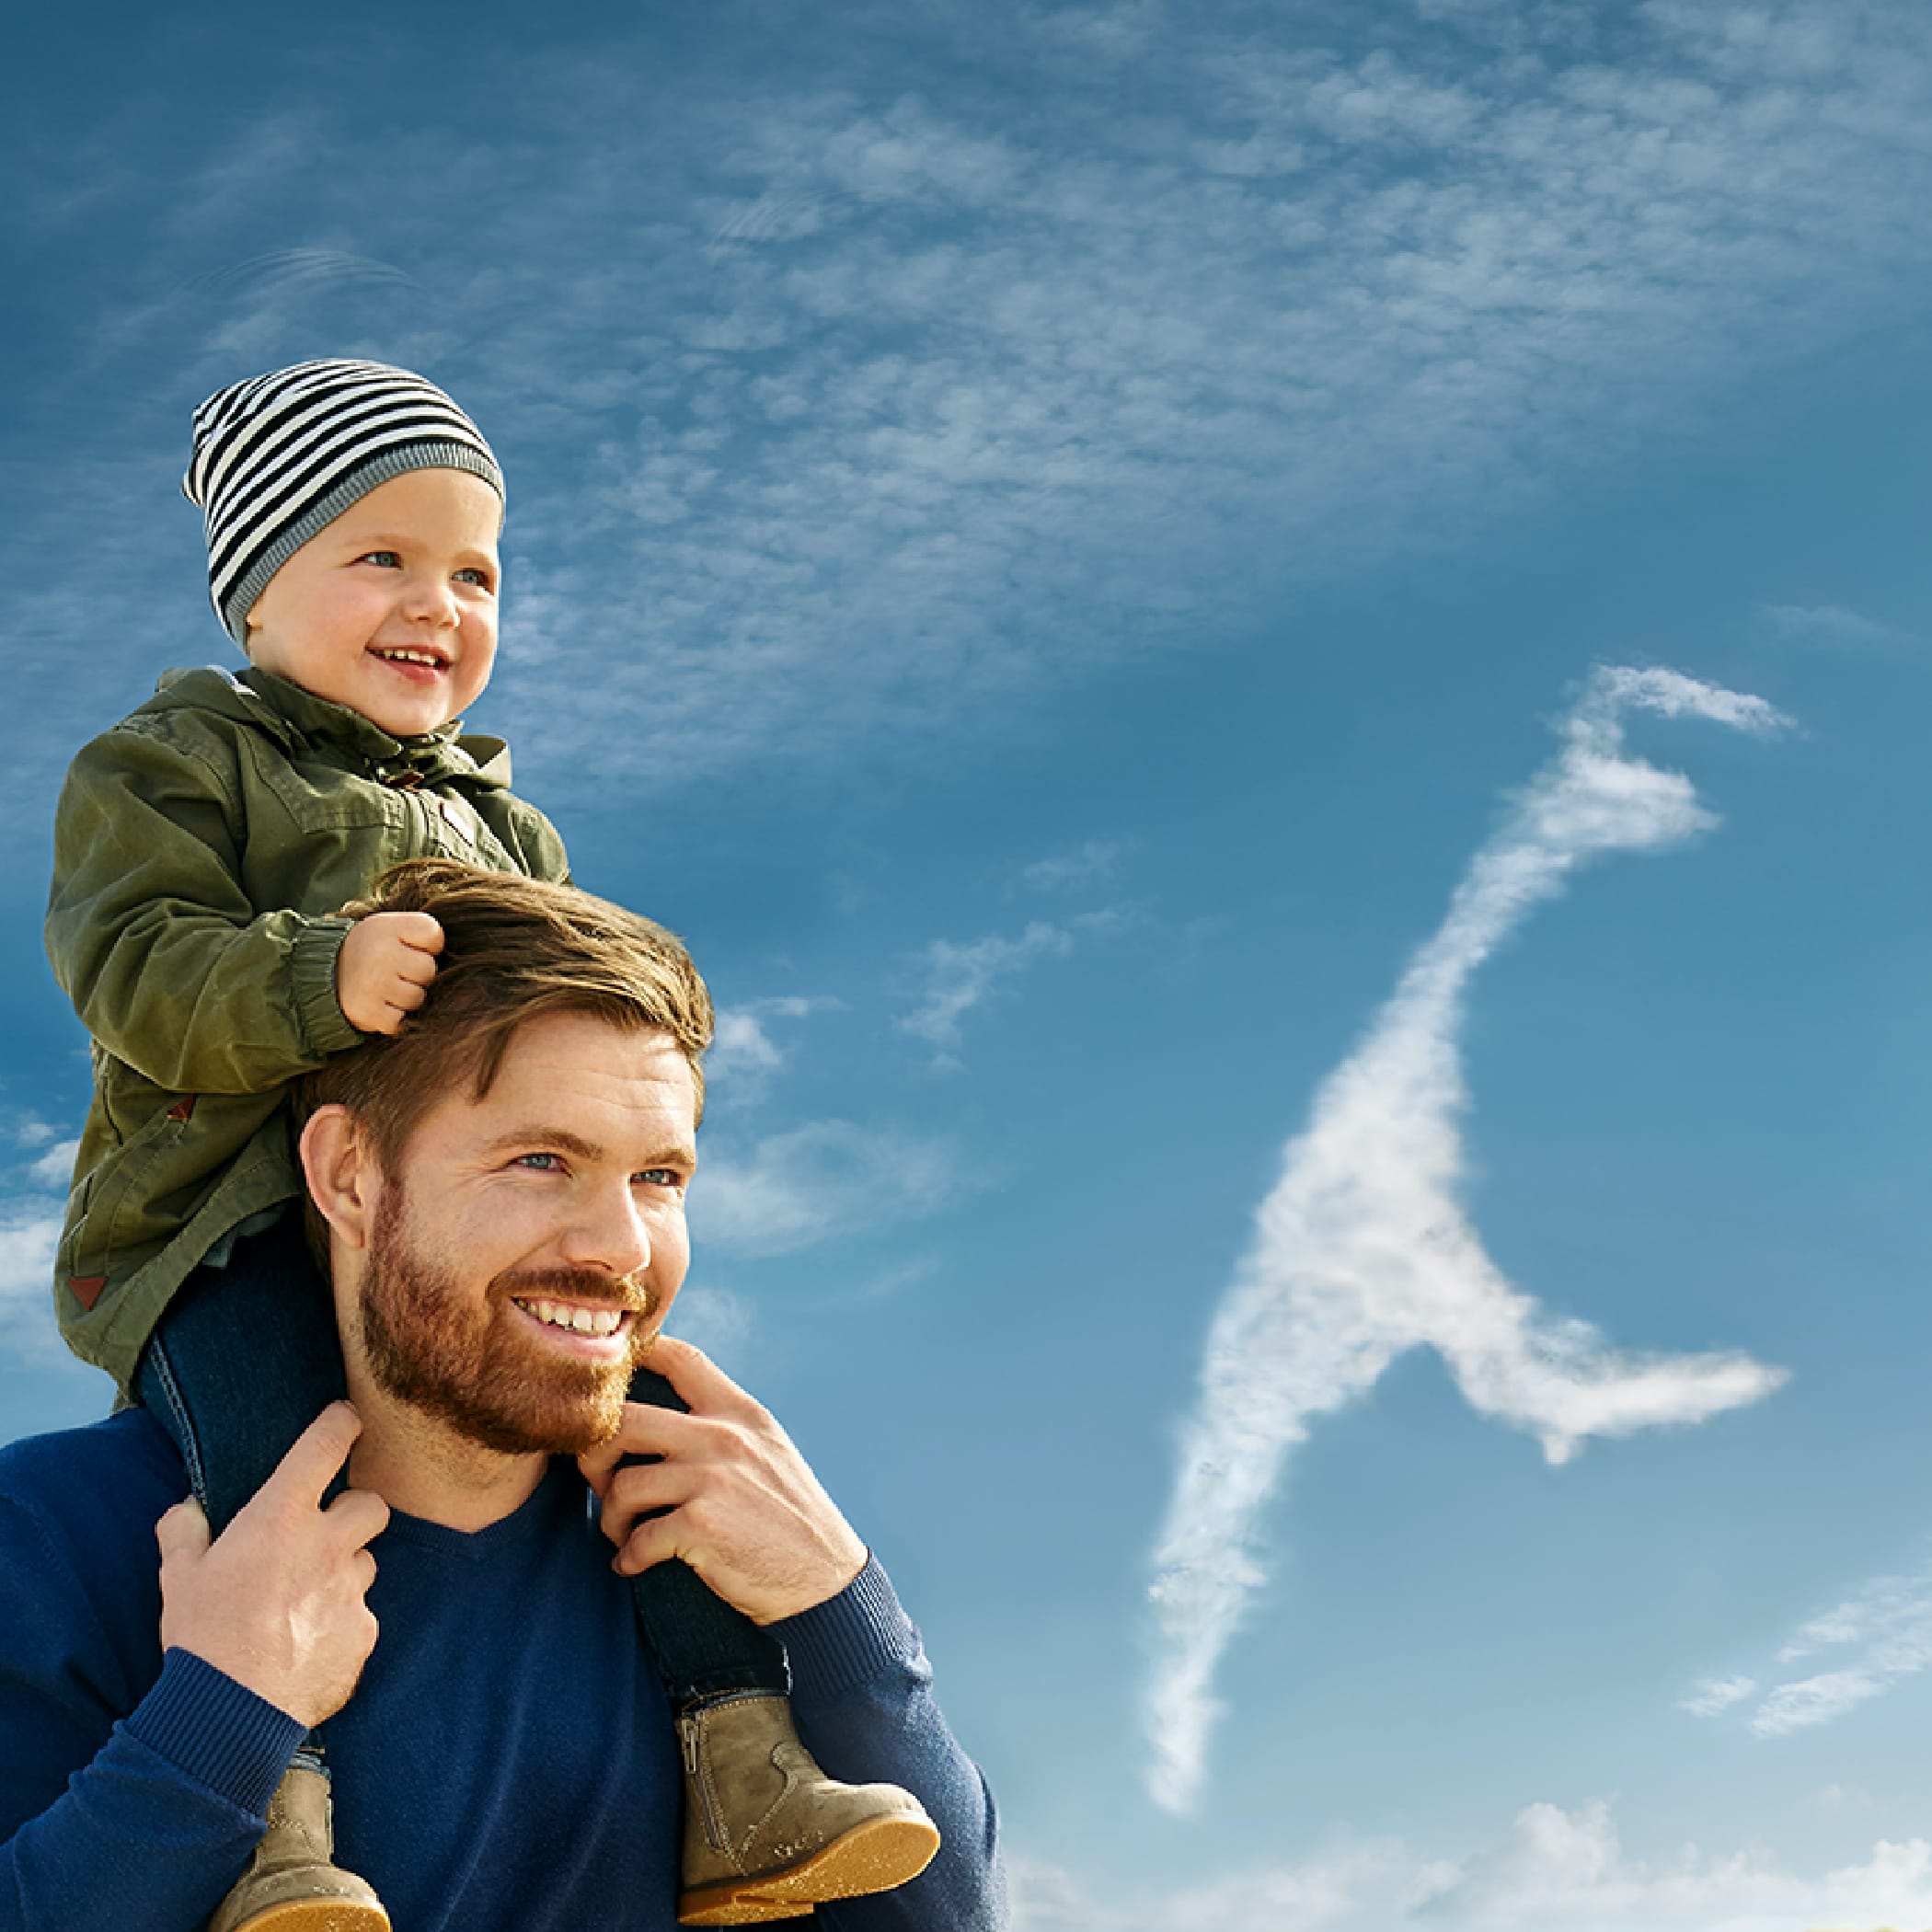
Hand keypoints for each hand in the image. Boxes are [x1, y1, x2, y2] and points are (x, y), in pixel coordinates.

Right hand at [156, 1402, 388, 1727]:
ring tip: (307, 1600)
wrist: (229, 1714)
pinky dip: (343, 1622)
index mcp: (281, 1518)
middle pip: (371, 1503)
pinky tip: (310, 1643)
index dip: (341, 1424)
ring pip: (369, 1561)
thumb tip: (186, 1509)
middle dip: (354, 1512)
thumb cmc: (202, 1638)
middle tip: (326, 1533)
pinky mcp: (364, 1631)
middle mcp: (327, 1544)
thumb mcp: (178, 1579)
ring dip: (347, 1570)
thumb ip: (183, 1534)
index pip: (326, 1445)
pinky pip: (362, 1614)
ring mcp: (352, 1588)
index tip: (346, 1420)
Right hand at [335, 911, 442, 1033]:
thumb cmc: (371, 951)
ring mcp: (373, 983)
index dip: (429, 946)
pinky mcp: (367, 1011)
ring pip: (417, 998)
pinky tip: (378, 1004)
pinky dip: (392, 1018)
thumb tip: (457, 960)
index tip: (411, 948)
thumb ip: (420, 935)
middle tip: (394, 971)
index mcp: (388, 926)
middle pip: (428, 970)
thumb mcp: (390, 929)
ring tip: (384, 988)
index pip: (434, 935)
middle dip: (417, 975)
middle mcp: (380, 953)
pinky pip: (400, 1021)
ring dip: (405, 998)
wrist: (323, 975)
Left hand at [577, 1335, 867, 1623]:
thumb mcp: (768, 1451)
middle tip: (600, 1481)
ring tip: (622, 1534)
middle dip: (596, 1453)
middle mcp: (724, 1437)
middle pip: (625, 1418)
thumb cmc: (790, 1519)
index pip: (680, 1359)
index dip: (638, 1356)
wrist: (823, 1580)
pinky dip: (628, 1558)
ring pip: (622, 1485)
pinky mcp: (701, 1526)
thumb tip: (667, 1416)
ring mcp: (712, 1479)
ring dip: (610, 1517)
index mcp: (740, 1413)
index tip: (612, 1381)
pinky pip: (637, 1539)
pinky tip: (634, 1564)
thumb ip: (726, 1427)